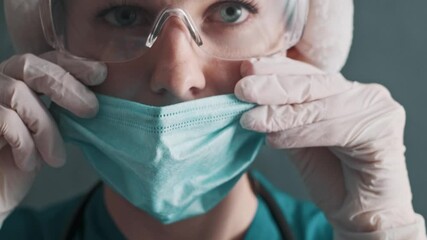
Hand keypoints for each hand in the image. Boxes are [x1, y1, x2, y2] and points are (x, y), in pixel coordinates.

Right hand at [0, 51, 106, 224]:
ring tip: (56, 157)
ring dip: (46, 128)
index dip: (73, 63)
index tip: (100, 74)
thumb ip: (63, 111)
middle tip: (91, 109)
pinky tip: (30, 164)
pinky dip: (24, 144)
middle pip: (29, 65)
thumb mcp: (48, 132)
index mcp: (18, 80)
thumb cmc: (20, 161)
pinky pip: (6, 120)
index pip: (45, 59)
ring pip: (18, 93)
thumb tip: (96, 101)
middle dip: (65, 85)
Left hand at [235, 56, 417, 234]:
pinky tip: (275, 140)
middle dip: (274, 86)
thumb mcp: (297, 140)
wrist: (359, 213)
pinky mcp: (385, 130)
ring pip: (321, 106)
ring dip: (282, 114)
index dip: (275, 70)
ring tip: (252, 120)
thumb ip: (282, 118)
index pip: (306, 75)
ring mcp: (377, 109)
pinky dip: (302, 134)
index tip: (245, 68)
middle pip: (313, 84)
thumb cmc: (331, 176)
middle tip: (242, 89)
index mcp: (343, 92)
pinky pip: (337, 129)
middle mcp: (362, 94)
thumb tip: (248, 98)